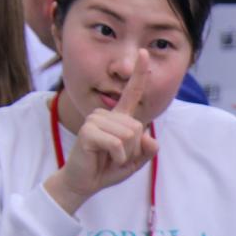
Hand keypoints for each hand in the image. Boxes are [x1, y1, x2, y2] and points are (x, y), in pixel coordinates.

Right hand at [46, 50, 159, 215]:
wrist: (84, 182)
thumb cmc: (107, 168)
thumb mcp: (134, 161)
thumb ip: (147, 150)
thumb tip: (151, 139)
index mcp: (119, 117)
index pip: (132, 92)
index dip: (139, 74)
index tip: (144, 53)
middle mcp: (106, 113)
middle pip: (138, 127)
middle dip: (134, 149)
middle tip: (117, 156)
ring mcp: (95, 120)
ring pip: (129, 135)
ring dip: (126, 154)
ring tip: (110, 157)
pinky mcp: (88, 131)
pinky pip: (117, 144)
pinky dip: (118, 157)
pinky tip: (105, 159)